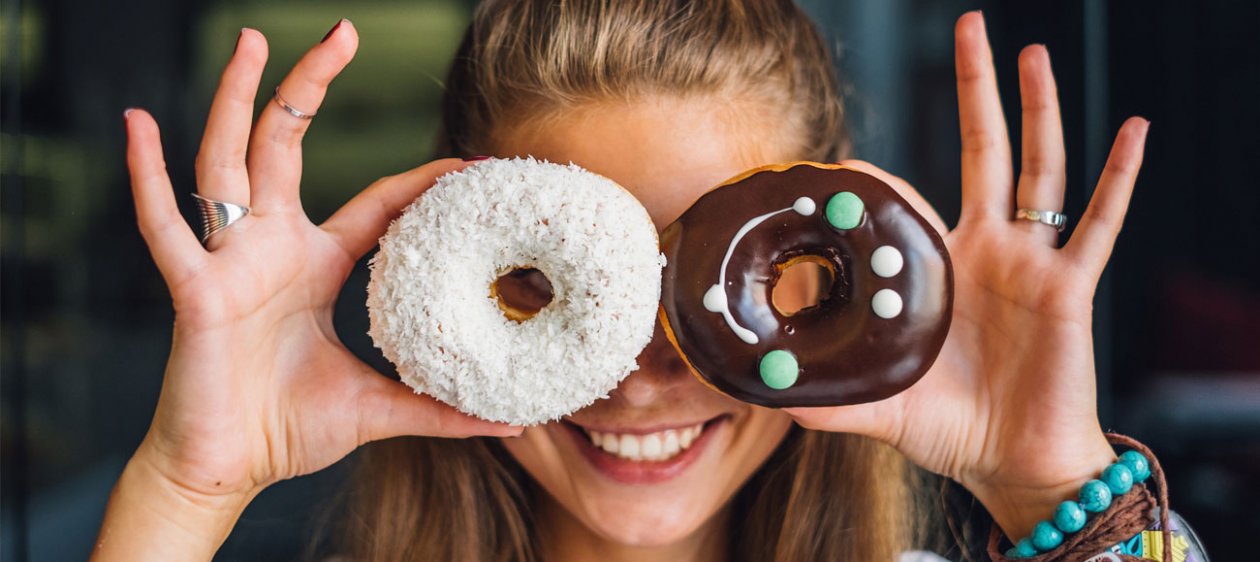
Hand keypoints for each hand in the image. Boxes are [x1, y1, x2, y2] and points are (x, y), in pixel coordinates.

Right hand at [103, 21, 517, 552]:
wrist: (225, 469)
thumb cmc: (286, 429)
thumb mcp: (378, 407)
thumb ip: (438, 409)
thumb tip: (508, 420)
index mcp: (313, 265)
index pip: (374, 204)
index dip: (418, 182)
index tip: (466, 161)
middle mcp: (271, 248)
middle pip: (289, 146)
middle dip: (311, 86)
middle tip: (342, 31)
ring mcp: (230, 262)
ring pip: (230, 161)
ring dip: (237, 99)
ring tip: (250, 40)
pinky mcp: (194, 289)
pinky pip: (164, 226)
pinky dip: (146, 177)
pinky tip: (138, 123)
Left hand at [785, 12, 1148, 538]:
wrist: (1013, 462)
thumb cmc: (951, 429)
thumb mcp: (880, 407)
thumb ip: (829, 399)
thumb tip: (765, 398)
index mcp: (940, 271)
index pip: (909, 202)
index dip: (879, 182)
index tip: (841, 162)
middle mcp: (987, 252)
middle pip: (984, 153)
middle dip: (977, 93)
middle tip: (970, 29)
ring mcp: (1030, 263)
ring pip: (1039, 170)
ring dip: (1038, 110)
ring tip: (1032, 53)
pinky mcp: (1069, 287)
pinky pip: (1099, 224)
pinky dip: (1119, 178)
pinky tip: (1133, 131)